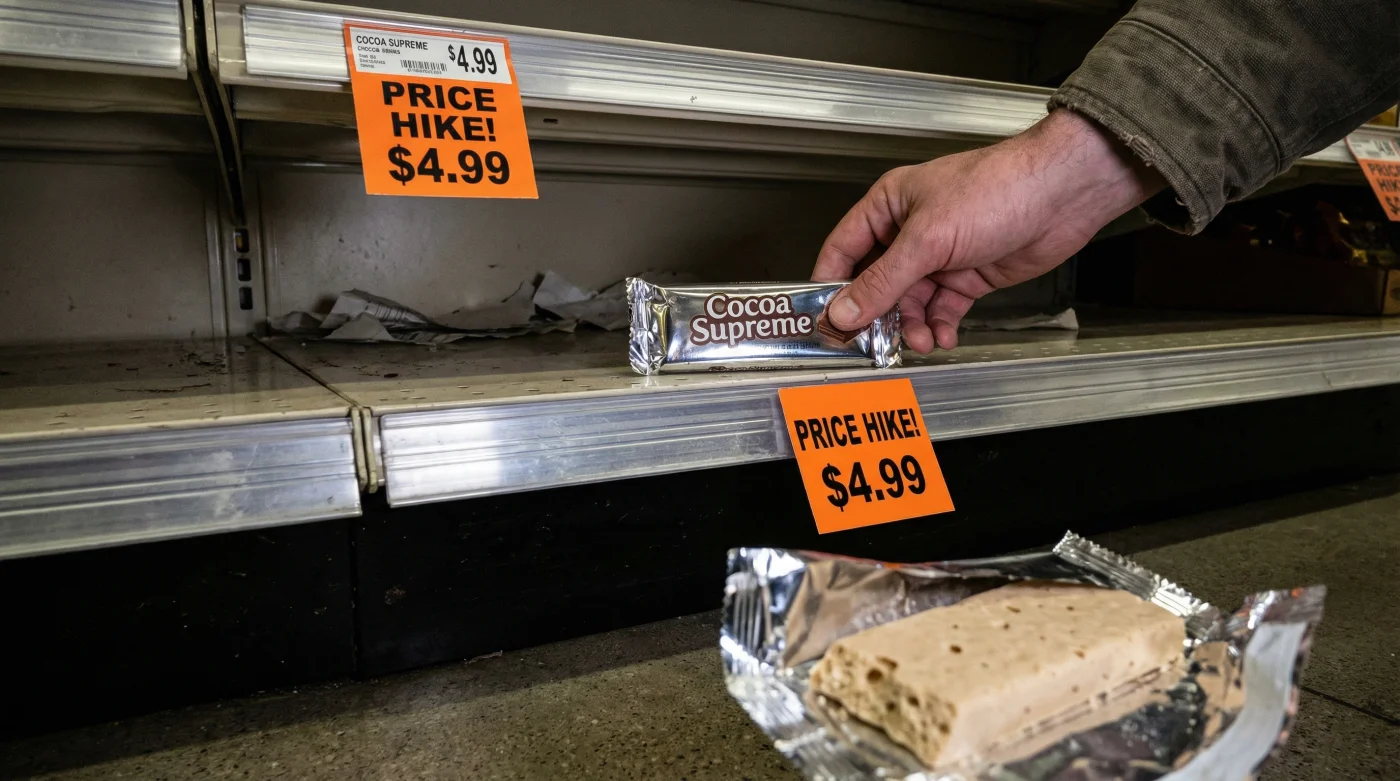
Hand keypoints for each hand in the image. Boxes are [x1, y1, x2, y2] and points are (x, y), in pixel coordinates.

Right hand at [812, 109, 1164, 351]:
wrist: (1061, 195)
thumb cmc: (997, 188)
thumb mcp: (927, 239)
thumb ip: (883, 281)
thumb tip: (845, 310)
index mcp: (889, 207)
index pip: (843, 250)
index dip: (831, 285)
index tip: (824, 319)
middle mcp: (910, 232)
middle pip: (876, 283)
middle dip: (876, 315)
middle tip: (872, 344)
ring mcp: (940, 256)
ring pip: (909, 302)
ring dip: (912, 325)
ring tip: (921, 340)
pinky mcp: (968, 275)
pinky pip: (941, 309)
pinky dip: (939, 326)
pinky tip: (943, 337)